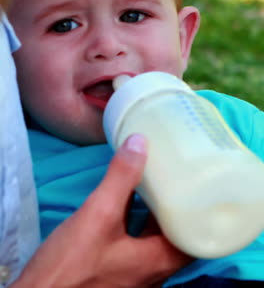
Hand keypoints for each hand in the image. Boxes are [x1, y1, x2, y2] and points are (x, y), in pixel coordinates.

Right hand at [12, 134, 190, 287]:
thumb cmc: (72, 264)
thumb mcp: (98, 214)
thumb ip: (120, 178)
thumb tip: (140, 142)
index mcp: (159, 262)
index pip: (198, 237)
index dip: (204, 211)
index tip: (205, 185)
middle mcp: (153, 271)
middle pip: (177, 233)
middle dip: (180, 204)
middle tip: (182, 174)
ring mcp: (133, 272)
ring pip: (155, 236)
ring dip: (157, 210)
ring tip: (159, 179)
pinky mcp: (115, 269)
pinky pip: (136, 239)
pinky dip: (137, 218)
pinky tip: (128, 198)